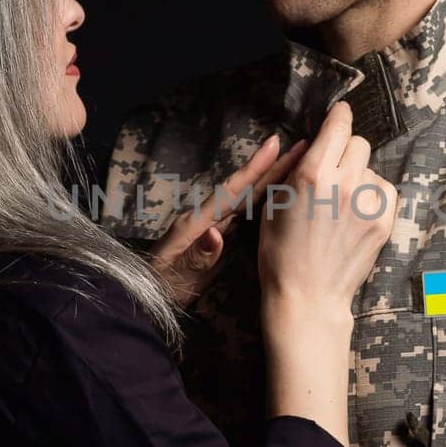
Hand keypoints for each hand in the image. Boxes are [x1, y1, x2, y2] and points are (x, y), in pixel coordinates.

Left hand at [147, 132, 306, 308]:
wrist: (145, 301)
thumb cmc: (157, 287)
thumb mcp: (174, 274)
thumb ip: (196, 255)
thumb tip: (217, 233)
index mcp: (195, 222)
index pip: (229, 191)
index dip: (253, 169)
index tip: (274, 145)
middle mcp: (206, 218)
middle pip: (244, 189)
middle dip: (271, 167)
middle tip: (300, 146)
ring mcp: (213, 228)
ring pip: (248, 199)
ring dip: (272, 181)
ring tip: (297, 164)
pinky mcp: (218, 240)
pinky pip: (247, 216)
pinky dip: (265, 203)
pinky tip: (281, 197)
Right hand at [257, 100, 397, 313]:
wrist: (307, 296)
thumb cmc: (281, 252)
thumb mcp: (273, 204)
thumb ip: (293, 168)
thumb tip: (314, 142)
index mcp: (311, 175)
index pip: (338, 126)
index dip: (340, 116)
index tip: (341, 113)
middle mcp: (342, 183)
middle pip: (359, 143)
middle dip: (346, 152)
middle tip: (333, 172)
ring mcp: (367, 203)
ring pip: (372, 168)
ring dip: (359, 176)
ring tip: (342, 203)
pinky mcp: (383, 221)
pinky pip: (385, 191)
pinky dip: (372, 196)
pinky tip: (355, 215)